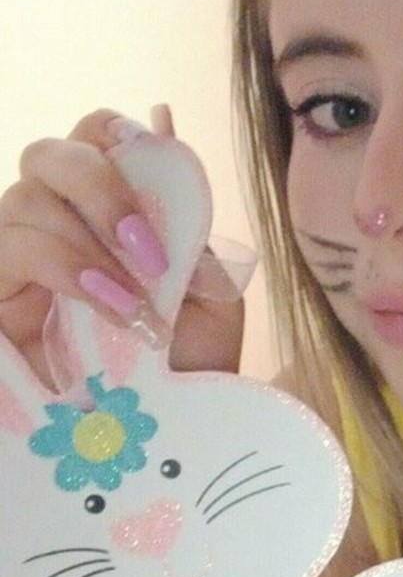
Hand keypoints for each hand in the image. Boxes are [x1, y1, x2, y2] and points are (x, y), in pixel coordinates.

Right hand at [0, 108, 243, 384]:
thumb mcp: (208, 300)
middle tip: (149, 249)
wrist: (172, 443)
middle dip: (100, 185)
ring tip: (137, 301)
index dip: (117, 137)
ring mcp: (16, 264)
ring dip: (89, 241)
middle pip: (48, 154)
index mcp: (105, 216)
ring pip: (24, 199)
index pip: (92, 139)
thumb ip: (190, 228)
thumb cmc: (188, 372)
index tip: (159, 177)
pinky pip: (8, 249)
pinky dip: (66, 267)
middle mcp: (53, 228)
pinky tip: (111, 305)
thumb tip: (166, 134)